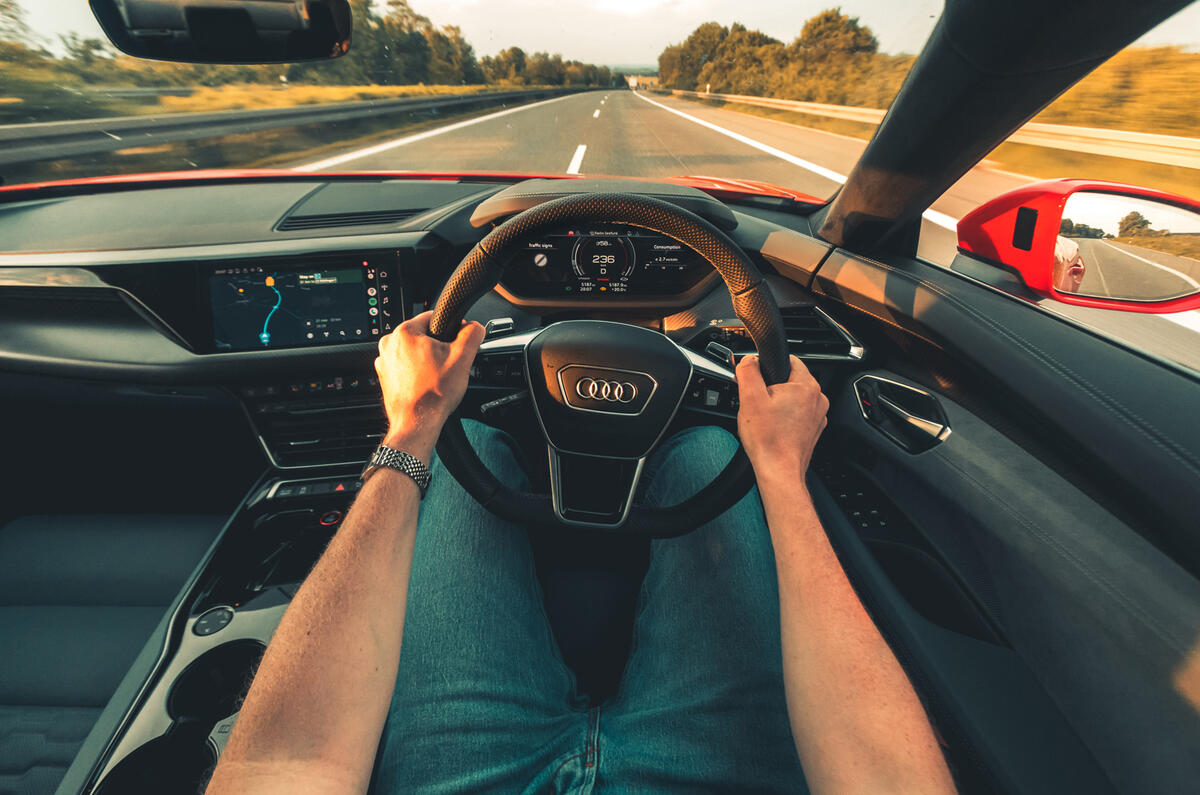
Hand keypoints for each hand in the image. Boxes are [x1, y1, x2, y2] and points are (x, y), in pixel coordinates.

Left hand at [375, 312, 483, 462]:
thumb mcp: (462, 358)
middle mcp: (389, 344)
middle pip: (423, 335)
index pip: (433, 317)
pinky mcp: (385, 377)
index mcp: (405, 332)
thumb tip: (475, 326)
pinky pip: (405, 367)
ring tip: (436, 377)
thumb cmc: (433, 394)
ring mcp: (384, 361)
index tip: (456, 344)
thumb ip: (472, 335)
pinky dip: (416, 373)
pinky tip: (426, 384)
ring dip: (426, 360)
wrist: (417, 423)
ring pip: (414, 352)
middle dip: (437, 347)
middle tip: (447, 365)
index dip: (450, 329)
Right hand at [736, 354, 828, 486]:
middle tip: (759, 404)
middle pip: (790, 380)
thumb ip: (748, 371)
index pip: (788, 359)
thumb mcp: (750, 398)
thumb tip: (749, 360)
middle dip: (772, 388)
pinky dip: (785, 418)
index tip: (758, 380)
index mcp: (806, 386)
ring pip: (793, 398)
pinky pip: (797, 415)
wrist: (779, 472)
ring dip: (779, 404)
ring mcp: (818, 416)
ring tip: (766, 419)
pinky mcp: (813, 429)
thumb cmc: (768, 440)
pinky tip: (773, 429)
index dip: (768, 367)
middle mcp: (818, 399)